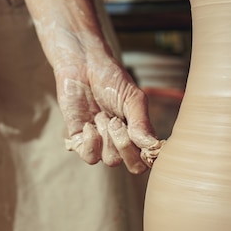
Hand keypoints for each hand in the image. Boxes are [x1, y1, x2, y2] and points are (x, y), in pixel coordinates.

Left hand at [57, 54, 164, 173]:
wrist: (83, 66)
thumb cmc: (111, 80)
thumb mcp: (133, 98)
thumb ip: (142, 122)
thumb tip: (150, 145)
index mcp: (138, 133)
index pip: (148, 158)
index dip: (149, 156)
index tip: (144, 140)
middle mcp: (121, 142)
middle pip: (132, 165)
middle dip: (125, 144)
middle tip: (116, 120)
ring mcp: (101, 142)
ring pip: (111, 161)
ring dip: (107, 137)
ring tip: (102, 115)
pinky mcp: (80, 140)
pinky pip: (89, 157)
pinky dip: (91, 142)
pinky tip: (89, 124)